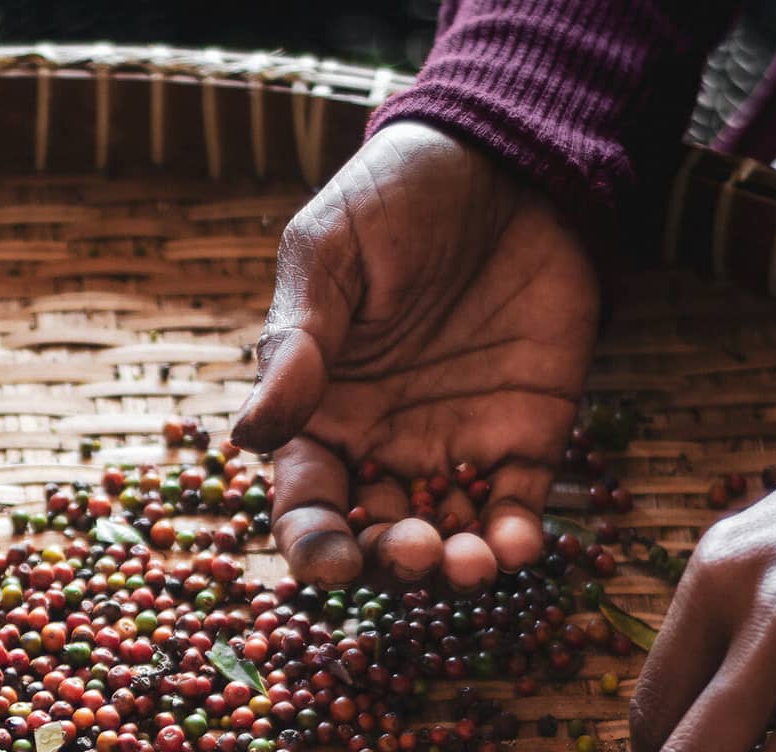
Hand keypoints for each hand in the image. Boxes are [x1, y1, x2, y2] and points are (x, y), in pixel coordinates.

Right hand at [233, 121, 598, 589]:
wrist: (505, 157)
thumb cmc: (395, 199)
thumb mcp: (328, 256)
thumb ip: (296, 345)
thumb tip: (248, 435)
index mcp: (319, 414)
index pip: (306, 504)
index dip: (313, 545)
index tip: (331, 565)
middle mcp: (382, 446)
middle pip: (375, 540)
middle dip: (389, 565)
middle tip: (412, 553)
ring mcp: (456, 446)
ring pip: (448, 540)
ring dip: (456, 570)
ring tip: (470, 564)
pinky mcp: (527, 436)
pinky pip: (518, 507)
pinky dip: (519, 541)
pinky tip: (520, 547)